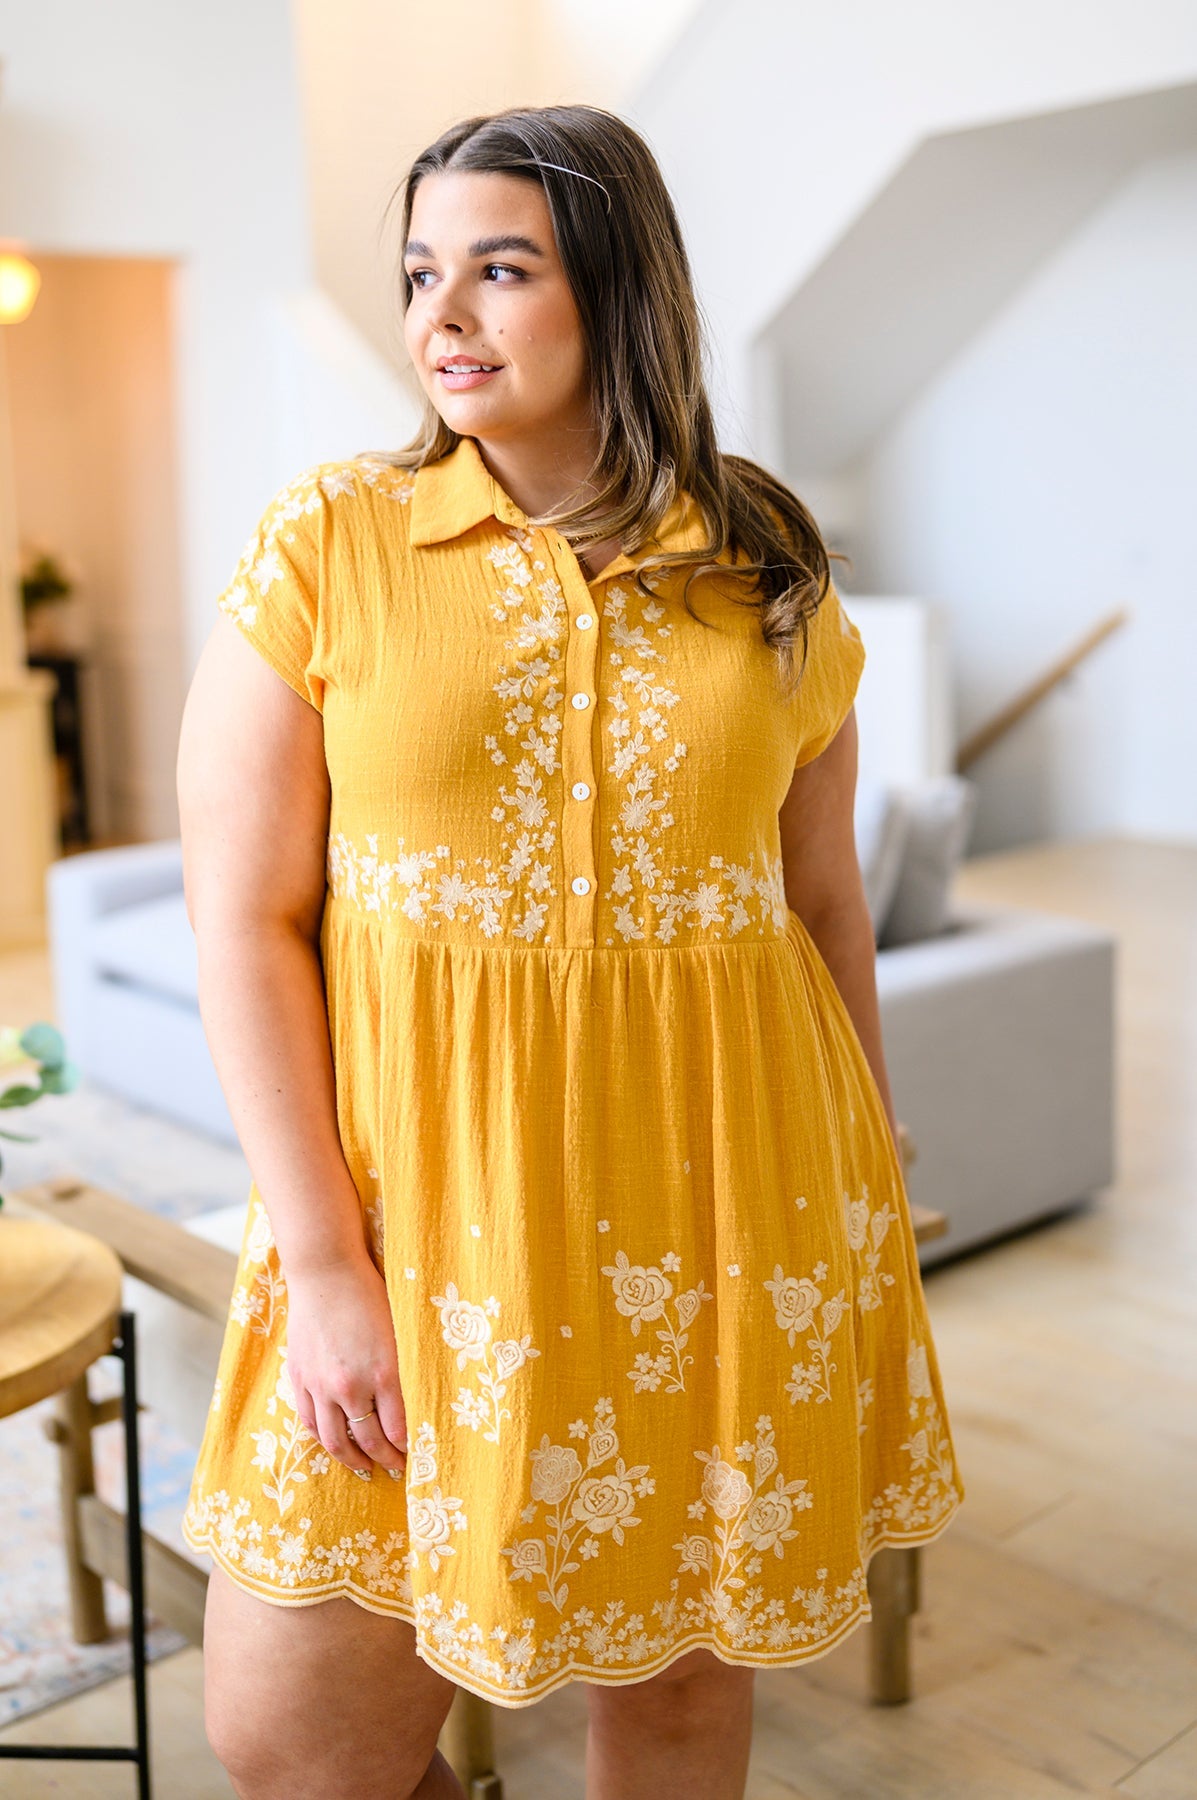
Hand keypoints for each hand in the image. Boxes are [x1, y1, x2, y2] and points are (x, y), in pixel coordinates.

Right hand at [283, 1253, 407, 1476]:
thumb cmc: (370, 1296)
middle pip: (369, 1440)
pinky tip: (335, 1444)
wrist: (326, 1273)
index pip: (398, 1430)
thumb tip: (415, 1407)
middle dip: (386, 1460)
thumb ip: (404, 1372)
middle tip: (397, 1469)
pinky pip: (310, 1421)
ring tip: (366, 1468)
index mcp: (384, 1374)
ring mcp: (321, 1385)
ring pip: (335, 1439)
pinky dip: (324, 1439)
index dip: (408, 1449)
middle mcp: (351, 1386)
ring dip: (352, 1459)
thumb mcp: (399, 1333)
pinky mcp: (300, 1379)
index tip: (417, 1457)